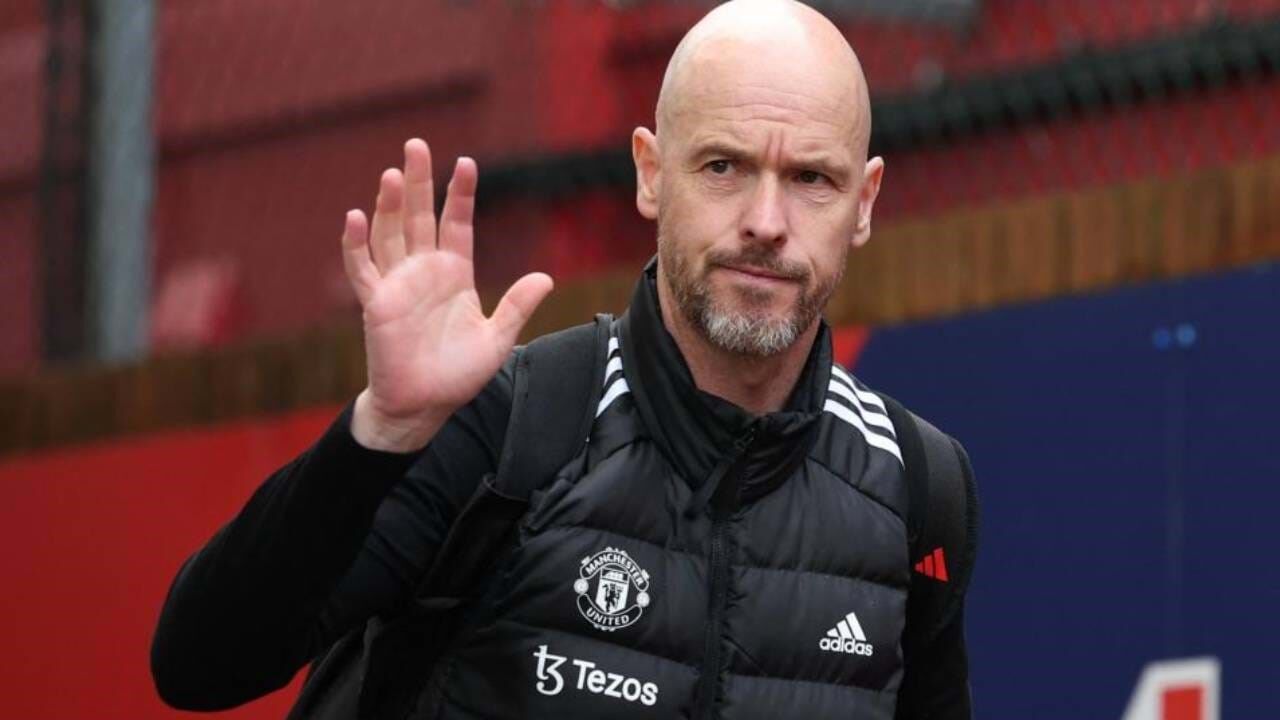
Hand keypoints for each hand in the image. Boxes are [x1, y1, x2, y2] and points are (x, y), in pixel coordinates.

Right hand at [343, 139, 552, 451]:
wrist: (424, 405)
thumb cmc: (458, 373)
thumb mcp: (497, 338)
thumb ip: (517, 306)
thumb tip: (547, 277)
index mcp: (454, 274)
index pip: (456, 224)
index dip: (460, 195)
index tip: (466, 164)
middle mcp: (423, 271)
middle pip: (419, 216)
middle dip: (418, 181)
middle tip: (417, 144)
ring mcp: (397, 284)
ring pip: (390, 234)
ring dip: (389, 205)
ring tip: (393, 173)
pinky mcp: (376, 303)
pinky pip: (362, 268)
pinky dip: (356, 244)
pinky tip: (355, 217)